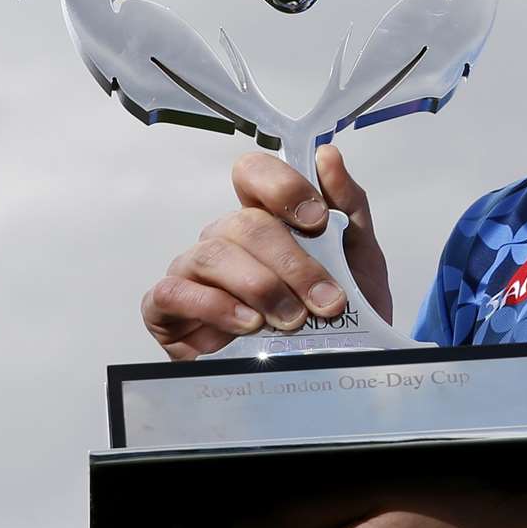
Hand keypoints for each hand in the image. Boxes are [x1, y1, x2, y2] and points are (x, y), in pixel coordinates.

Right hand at [141, 146, 393, 359]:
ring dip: (260, 286)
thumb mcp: (359, 257)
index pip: (253, 173)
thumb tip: (328, 156)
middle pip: (244, 223)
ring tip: (292, 321)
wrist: (330, 371)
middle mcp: (225, 238)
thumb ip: (349, 207)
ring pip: (214, 255)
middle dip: (293, 263)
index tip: (318, 223)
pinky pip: (173, 292)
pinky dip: (213, 306)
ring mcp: (193, 271)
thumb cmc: (337, 311)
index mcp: (265, 216)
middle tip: (326, 302)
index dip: (282, 188)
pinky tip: (247, 324)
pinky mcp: (168, 309)